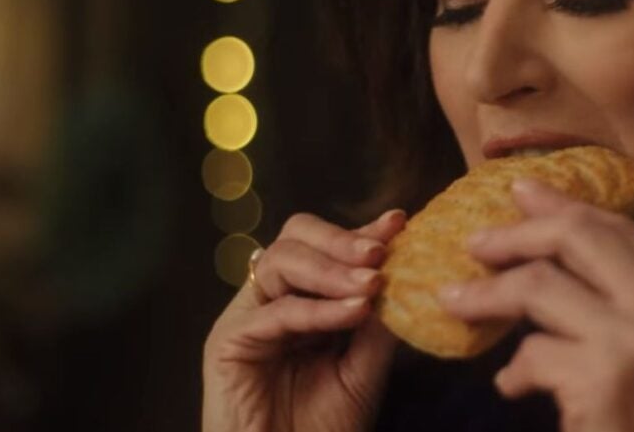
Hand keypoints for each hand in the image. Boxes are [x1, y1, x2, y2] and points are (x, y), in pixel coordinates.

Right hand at [202, 208, 406, 431]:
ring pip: (281, 260)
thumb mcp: (363, 368)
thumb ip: (377, 323)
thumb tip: (405, 274)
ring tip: (372, 283)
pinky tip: (354, 312)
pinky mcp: (227, 342)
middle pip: (296, 237)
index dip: (361, 231)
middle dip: (342, 238)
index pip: (328, 247)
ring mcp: (246, 317)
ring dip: (333, 268)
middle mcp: (271, 299)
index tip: (399, 223)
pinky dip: (319, 309)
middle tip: (381, 252)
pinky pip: (276, 311)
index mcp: (303, 299)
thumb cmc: (322, 429)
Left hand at [437, 178, 633, 431]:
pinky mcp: (607, 379)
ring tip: (456, 303)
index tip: (522, 193)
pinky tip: (510, 387)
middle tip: (475, 242)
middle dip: (519, 232)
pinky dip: (513, 368)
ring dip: (488, 295)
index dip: (565, 207)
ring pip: (542, 286)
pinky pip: (533, 351)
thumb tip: (558, 261)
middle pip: (583, 237)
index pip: (624, 231)